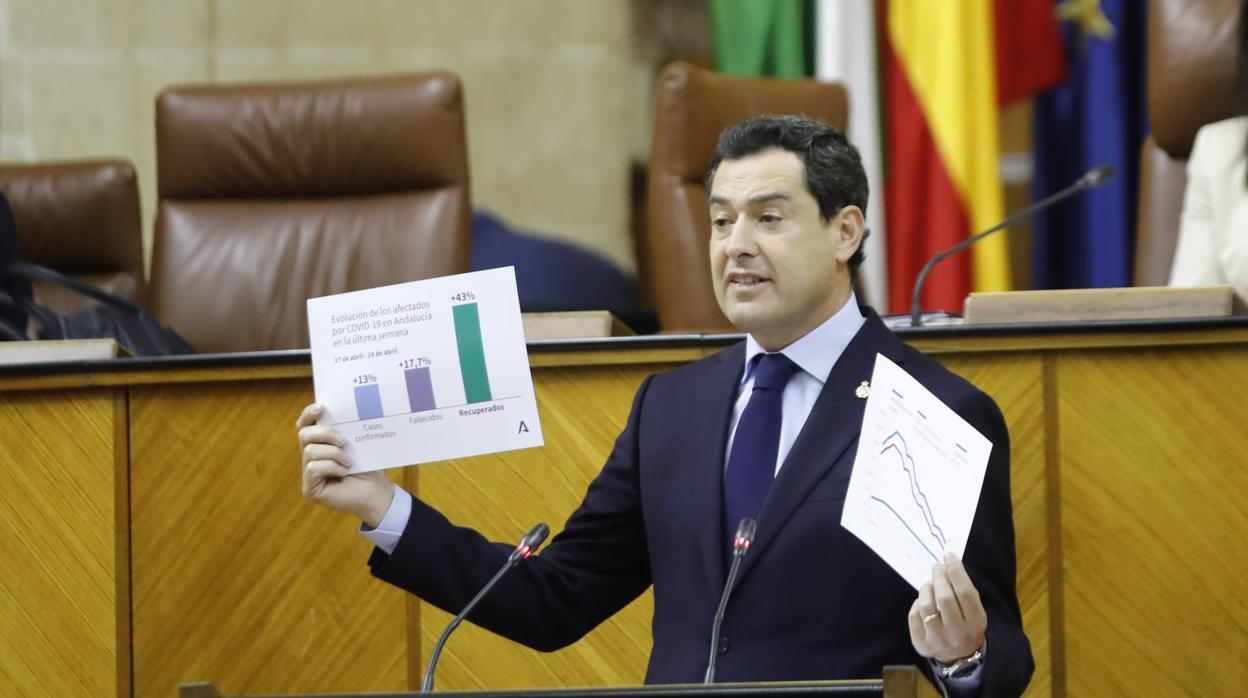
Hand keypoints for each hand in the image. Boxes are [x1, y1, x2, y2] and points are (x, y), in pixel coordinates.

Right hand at [296, 403, 394, 527]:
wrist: (378, 492)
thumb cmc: (368, 467)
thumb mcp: (356, 443)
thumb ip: (344, 430)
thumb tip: (339, 411)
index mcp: (320, 444)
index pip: (305, 425)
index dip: (308, 414)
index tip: (322, 407)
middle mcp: (310, 458)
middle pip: (304, 434)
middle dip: (325, 433)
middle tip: (344, 441)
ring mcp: (308, 474)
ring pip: (310, 451)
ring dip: (334, 454)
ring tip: (349, 462)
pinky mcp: (310, 489)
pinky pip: (313, 468)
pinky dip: (331, 467)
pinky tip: (344, 473)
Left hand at [908, 551, 986, 663]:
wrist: (958, 656)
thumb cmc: (966, 624)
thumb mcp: (974, 610)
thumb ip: (963, 590)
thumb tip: (948, 561)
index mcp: (976, 623)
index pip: (966, 593)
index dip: (956, 571)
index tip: (948, 556)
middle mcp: (958, 634)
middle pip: (945, 598)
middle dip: (939, 577)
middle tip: (937, 567)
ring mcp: (938, 640)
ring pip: (926, 606)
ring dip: (926, 589)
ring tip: (930, 584)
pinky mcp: (921, 644)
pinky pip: (914, 616)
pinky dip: (917, 604)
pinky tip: (923, 602)